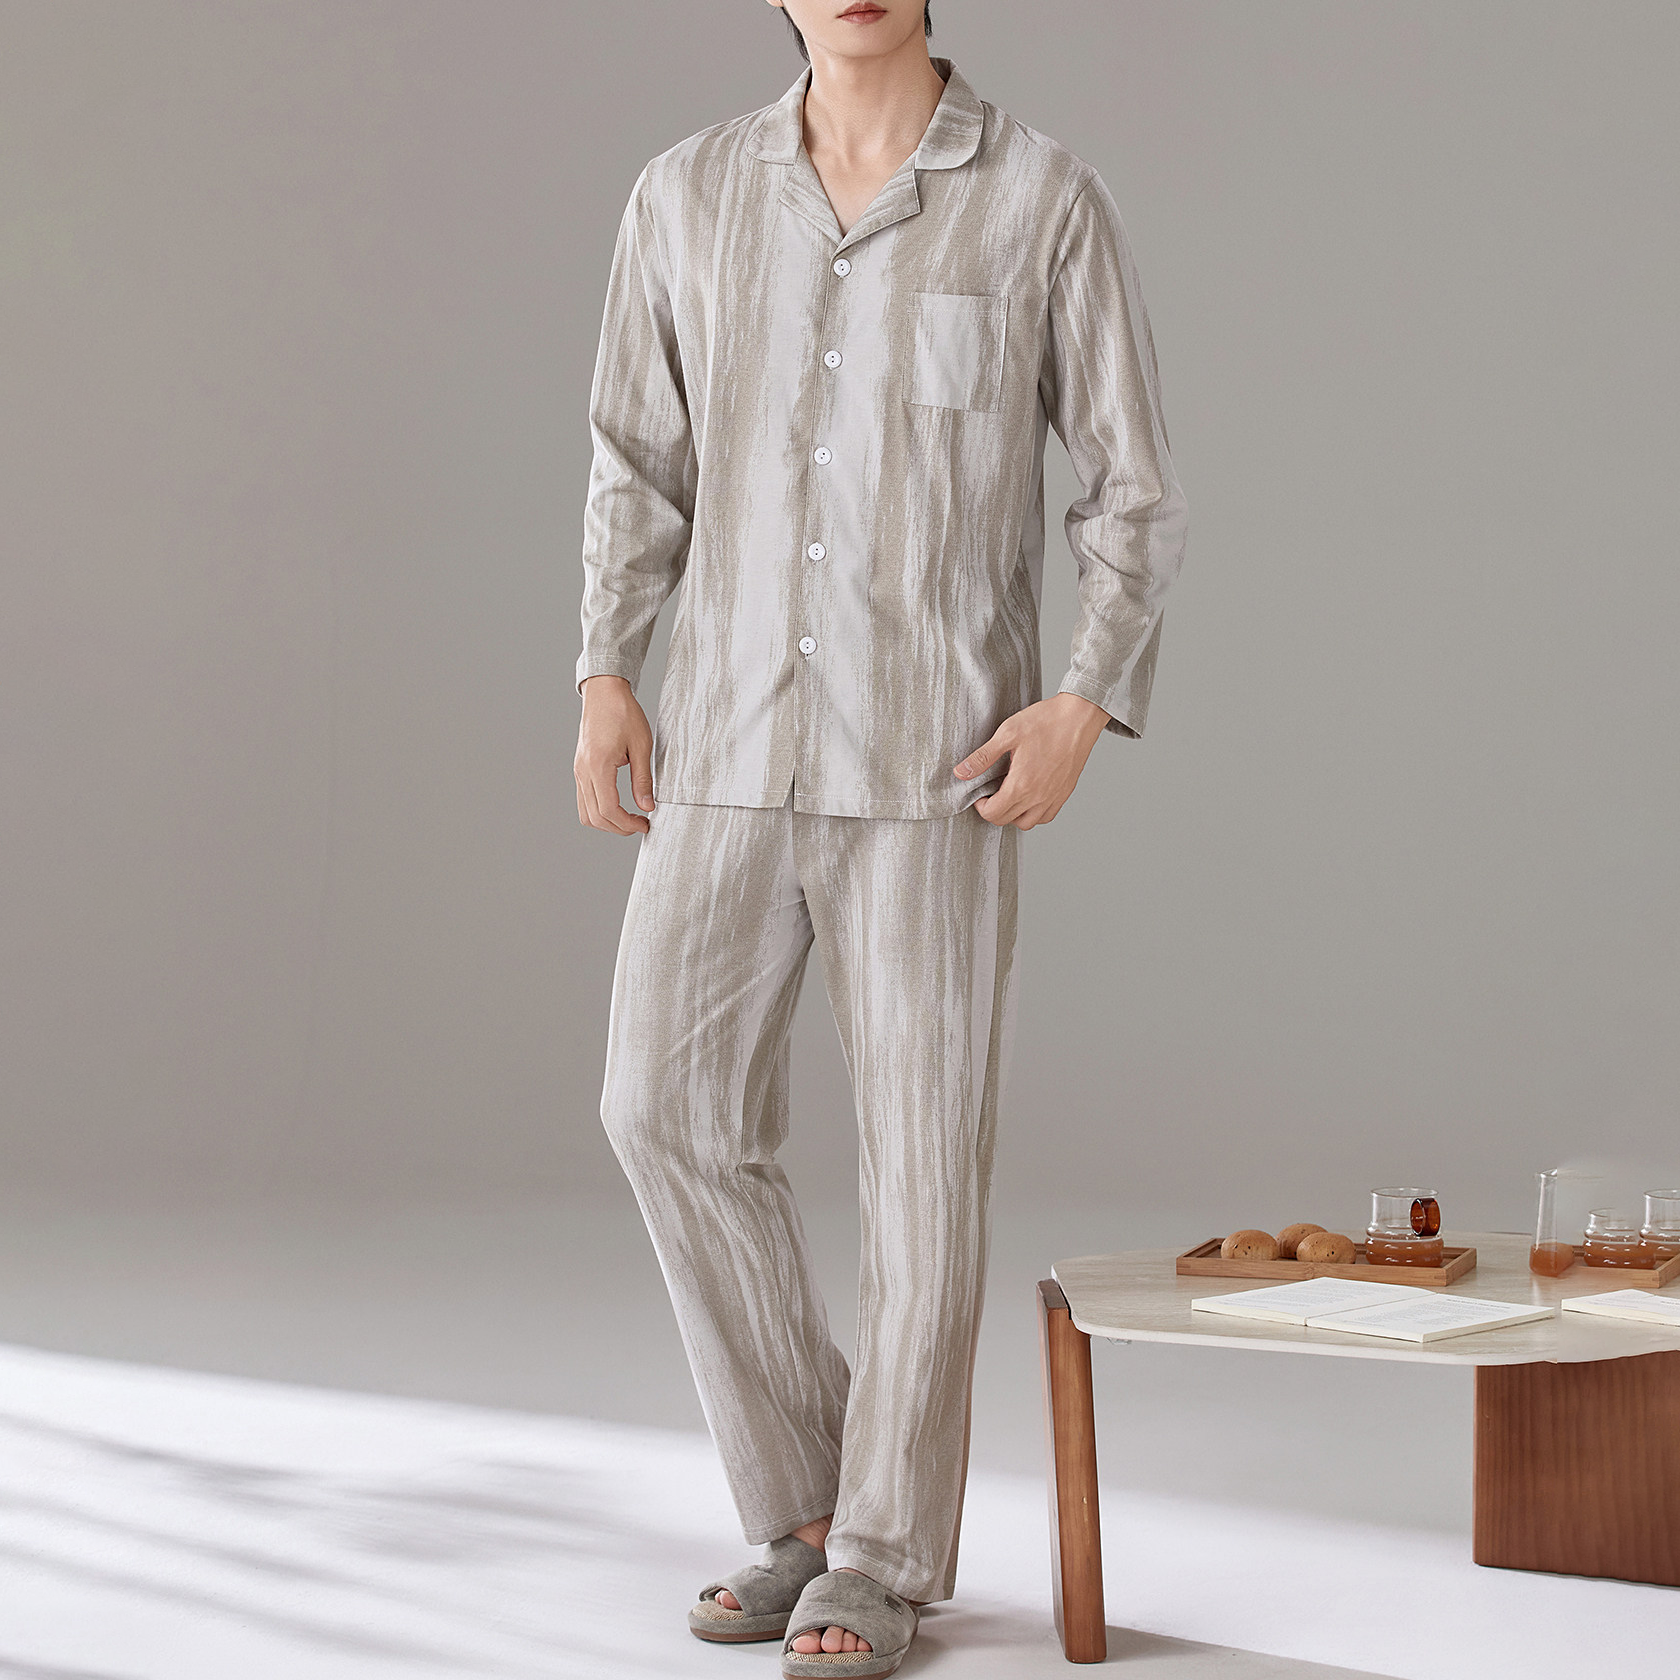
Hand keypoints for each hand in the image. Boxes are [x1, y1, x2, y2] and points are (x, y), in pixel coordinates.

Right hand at [575, 675, 654, 834]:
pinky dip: (599, 811)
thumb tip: (647, 806)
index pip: (609, 810)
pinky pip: (584, 800)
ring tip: (630, 818)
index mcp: (598, 766)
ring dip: (607, 822)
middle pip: (595, 817)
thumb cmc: (623, 713)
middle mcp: (583, 772)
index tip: (645, 824)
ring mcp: (579, 771)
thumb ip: (643, 779)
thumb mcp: (641, 745)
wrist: (604, 693)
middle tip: (641, 824)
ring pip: (586, 813)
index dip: (627, 824)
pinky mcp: (580, 769)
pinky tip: (618, 806)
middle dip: (618, 828)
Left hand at [952, 692, 1110, 828]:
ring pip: (1027, 823)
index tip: (980, 792)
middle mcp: (1039, 797)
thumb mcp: (1007, 734)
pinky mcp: (1064, 793)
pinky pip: (1046, 816)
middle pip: (1007, 820)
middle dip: (993, 810)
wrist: (1079, 716)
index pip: (993, 814)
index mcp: (1022, 785)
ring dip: (1013, 814)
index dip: (980, 806)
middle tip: (991, 791)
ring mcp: (1053, 797)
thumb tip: (960, 773)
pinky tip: (1028, 795)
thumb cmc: (1045, 721)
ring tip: (1009, 794)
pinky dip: (1033, 813)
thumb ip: (982, 757)